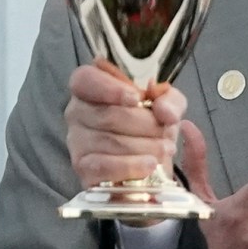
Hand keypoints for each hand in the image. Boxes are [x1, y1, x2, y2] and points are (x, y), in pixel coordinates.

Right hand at [64, 62, 180, 188]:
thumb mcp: (167, 105)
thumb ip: (170, 100)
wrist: (150, 160)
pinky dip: (130, 166)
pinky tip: (149, 165)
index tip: (136, 99)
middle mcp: (77, 111)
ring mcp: (76, 141)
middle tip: (164, 131)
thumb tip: (164, 112)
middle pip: (107, 115)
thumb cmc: (151, 124)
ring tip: (164, 149)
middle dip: (144, 124)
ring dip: (145, 147)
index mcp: (91, 87)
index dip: (109, 88)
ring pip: (110, 142)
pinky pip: (103, 167)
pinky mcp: (82, 168)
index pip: (85, 80)